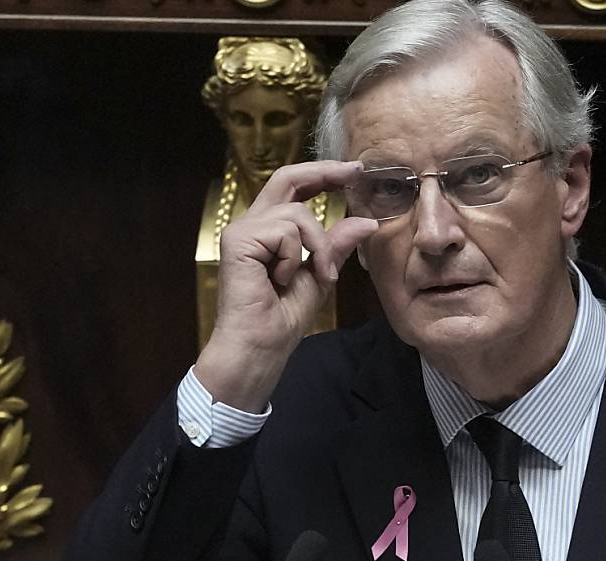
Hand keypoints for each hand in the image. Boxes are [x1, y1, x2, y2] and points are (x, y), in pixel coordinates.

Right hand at [194, 160, 377, 411]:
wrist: (262, 345)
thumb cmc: (284, 317)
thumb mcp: (321, 274)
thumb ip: (337, 246)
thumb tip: (367, 221)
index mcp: (270, 230)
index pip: (295, 190)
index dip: (322, 174)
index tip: (353, 170)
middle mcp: (252, 224)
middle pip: (287, 178)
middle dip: (323, 172)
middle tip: (354, 171)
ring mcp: (242, 230)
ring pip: (297, 215)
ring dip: (317, 247)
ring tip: (314, 277)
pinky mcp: (238, 239)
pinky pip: (285, 232)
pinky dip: (295, 258)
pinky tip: (281, 280)